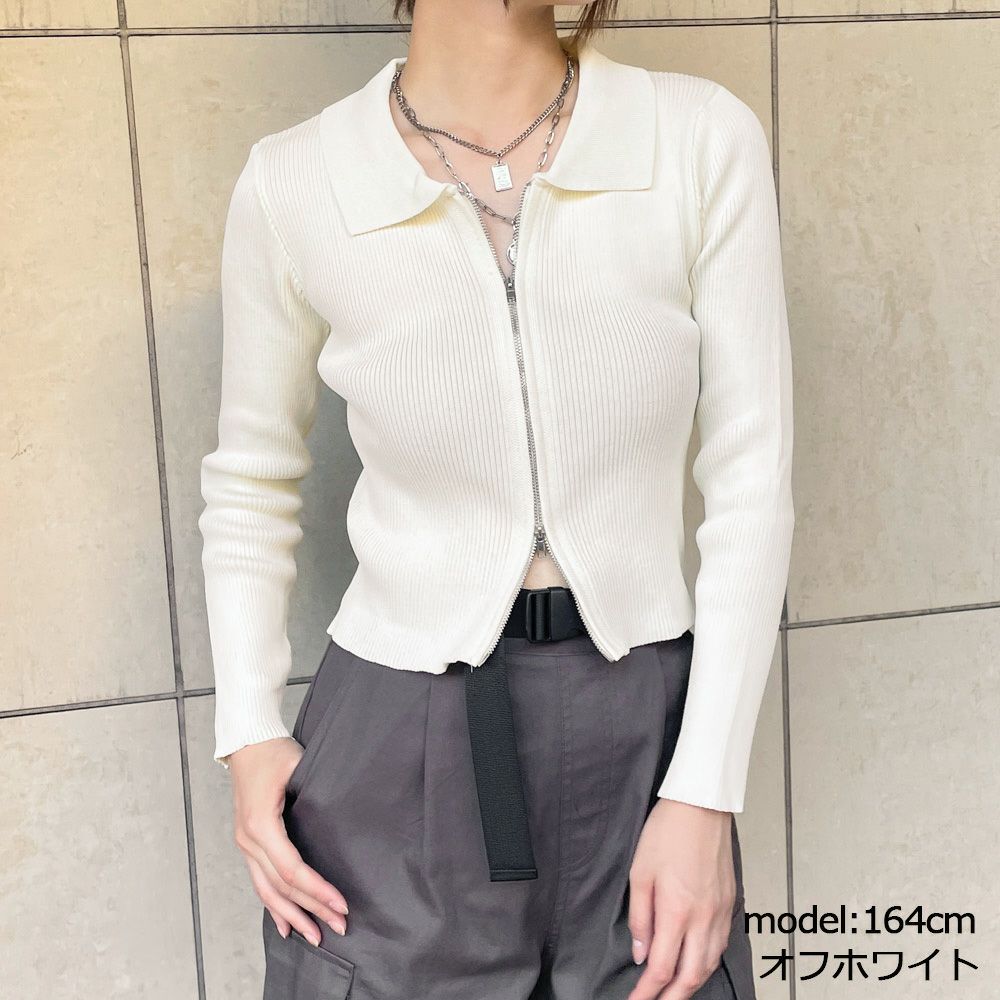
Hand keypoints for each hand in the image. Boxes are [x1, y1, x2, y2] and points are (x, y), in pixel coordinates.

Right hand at [229, 736, 349, 944]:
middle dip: (312, 909)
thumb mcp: (299, 768)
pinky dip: (273, 905)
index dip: (317, 890)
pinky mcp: (248, 843)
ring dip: (293, 915)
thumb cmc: (275, 752)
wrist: (247, 741)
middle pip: (282, 886)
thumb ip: (316, 798)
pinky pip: (260, 881)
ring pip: (268, 890)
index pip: (292, 869)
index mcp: (261, 825)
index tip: (341, 904)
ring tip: (315, 936)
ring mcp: (245, 844)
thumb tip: (342, 825)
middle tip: (340, 926)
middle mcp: (249, 840)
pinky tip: (285, 924)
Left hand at [626, 798, 736, 999]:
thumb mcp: (640, 872)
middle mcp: (704, 918)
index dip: (647, 991)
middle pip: (691, 976)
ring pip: (709, 964)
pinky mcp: (730, 902)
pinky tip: (697, 962)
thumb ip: (640, 917)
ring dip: (692, 983)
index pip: (662, 968)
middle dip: (672, 997)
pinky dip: (708, 962)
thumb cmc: (667, 832)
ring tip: (674, 991)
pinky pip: (721, 945)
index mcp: (677, 911)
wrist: (701, 806)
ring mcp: (720, 912)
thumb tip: (639, 952)